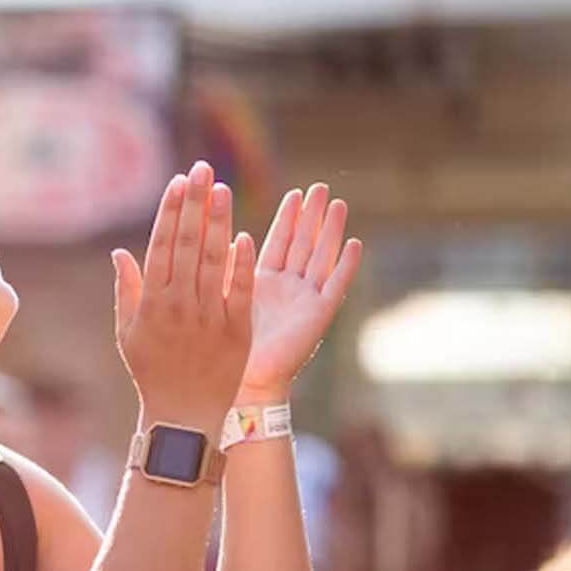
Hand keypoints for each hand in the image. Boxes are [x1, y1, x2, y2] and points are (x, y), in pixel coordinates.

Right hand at [113, 161, 255, 432]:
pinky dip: (240, 265)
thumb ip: (127, 289)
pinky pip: (238, 292)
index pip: (162, 245)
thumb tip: (119, 252)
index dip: (171, 211)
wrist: (182, 415)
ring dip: (219, 222)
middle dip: (195, 204)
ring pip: (213, 261)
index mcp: (151, 303)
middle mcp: (177, 305)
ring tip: (224, 190)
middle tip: (204, 169)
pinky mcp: (235, 331)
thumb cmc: (152, 372)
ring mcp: (207, 317)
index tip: (179, 183)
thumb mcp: (127, 333)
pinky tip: (244, 237)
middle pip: (188, 244)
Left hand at [238, 183, 362, 402]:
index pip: (278, 243)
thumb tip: (216, 235)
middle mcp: (287, 289)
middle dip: (312, 217)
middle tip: (320, 188)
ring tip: (337, 204)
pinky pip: (335, 286)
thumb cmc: (223, 347)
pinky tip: (355, 244)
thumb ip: (224, 269)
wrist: (241, 383)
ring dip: (330, 232)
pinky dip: (346, 266)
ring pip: (321, 258)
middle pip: (303, 244)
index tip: (294, 193)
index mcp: (262, 283)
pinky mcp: (318, 316)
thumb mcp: (221, 298)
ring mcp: (305, 301)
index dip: (288, 219)